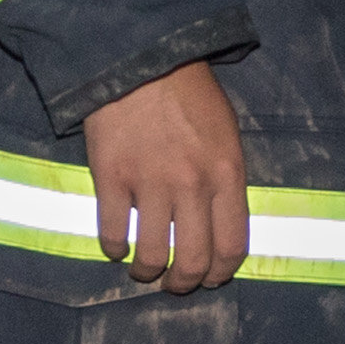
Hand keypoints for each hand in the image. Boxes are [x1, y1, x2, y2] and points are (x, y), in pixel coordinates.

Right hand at [86, 61, 249, 291]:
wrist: (140, 58)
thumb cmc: (188, 92)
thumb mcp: (226, 132)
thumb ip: (225, 178)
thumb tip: (218, 222)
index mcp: (227, 174)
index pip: (232, 246)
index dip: (221, 273)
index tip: (210, 278)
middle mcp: (193, 186)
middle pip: (194, 260)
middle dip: (185, 283)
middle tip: (175, 284)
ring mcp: (150, 184)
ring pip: (153, 256)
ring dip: (148, 273)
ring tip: (144, 271)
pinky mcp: (112, 179)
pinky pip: (113, 234)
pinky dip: (115, 248)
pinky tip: (117, 245)